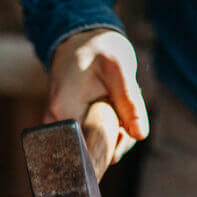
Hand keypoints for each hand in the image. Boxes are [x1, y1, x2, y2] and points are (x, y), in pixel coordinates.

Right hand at [47, 29, 149, 163]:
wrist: (81, 42)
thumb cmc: (99, 50)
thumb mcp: (120, 69)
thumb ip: (129, 102)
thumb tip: (140, 135)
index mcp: (64, 111)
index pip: (88, 150)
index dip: (111, 147)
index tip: (123, 132)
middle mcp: (56, 123)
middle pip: (91, 154)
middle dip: (116, 142)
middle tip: (124, 115)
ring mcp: (60, 128)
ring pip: (94, 150)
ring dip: (115, 136)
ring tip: (118, 108)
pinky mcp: (69, 129)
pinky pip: (92, 142)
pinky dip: (110, 132)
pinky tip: (113, 113)